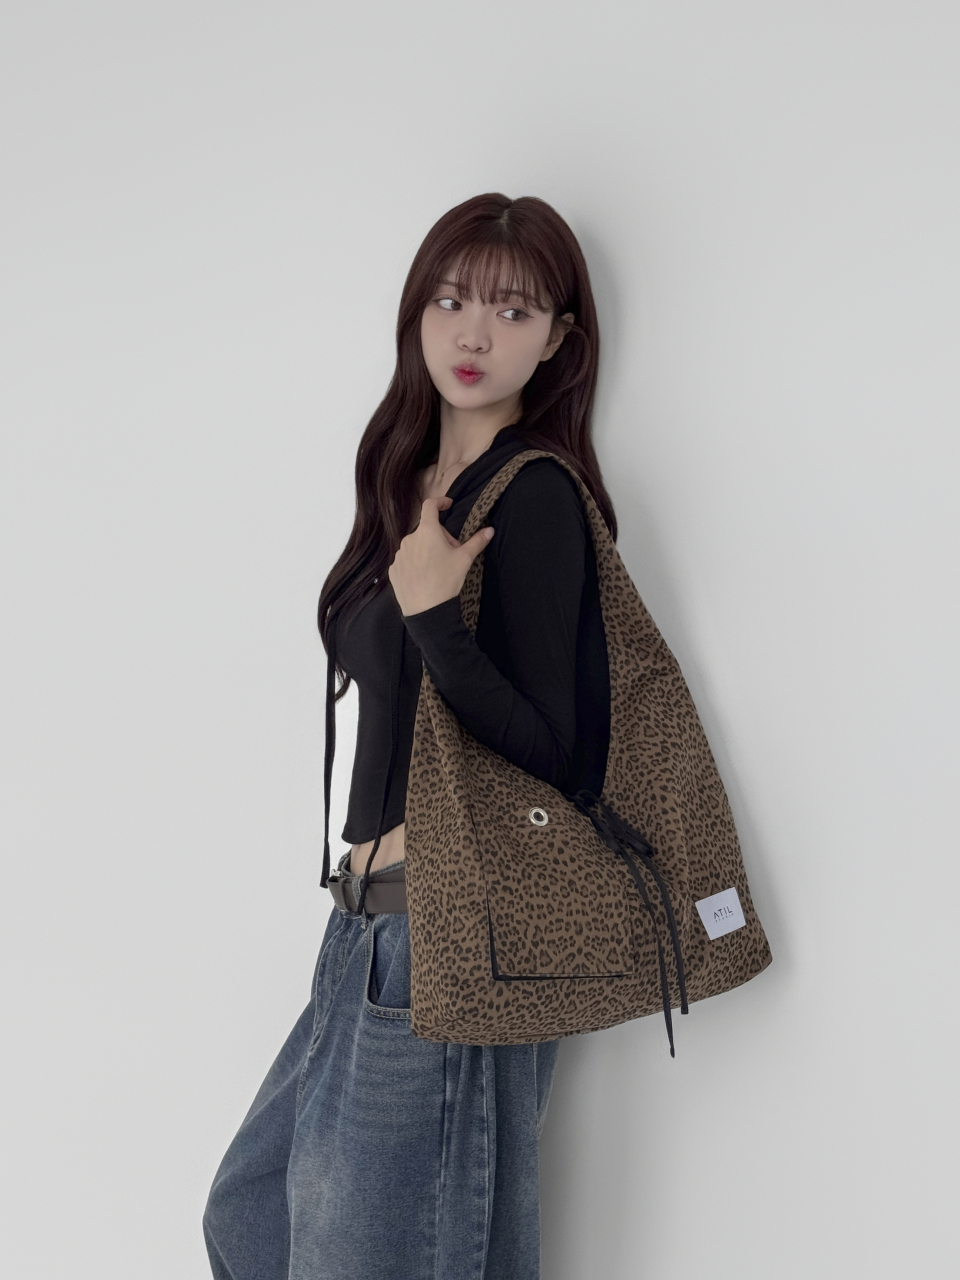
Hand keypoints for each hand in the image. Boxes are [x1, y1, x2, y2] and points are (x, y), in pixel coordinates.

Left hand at [388, 495, 494, 616]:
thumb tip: (490, 530)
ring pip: (416, 546)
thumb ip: (477, 541)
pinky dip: (416, 564)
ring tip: (438, 569)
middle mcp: (409, 539)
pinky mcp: (394, 570)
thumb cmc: (446, 581)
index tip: (448, 506)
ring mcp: (399, 555)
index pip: (430, 505)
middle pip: (426, 530)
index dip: (440, 502)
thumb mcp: (465, 560)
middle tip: (452, 553)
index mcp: (427, 531)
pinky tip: (425, 578)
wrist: (426, 611)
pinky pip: (407, 560)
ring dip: (427, 550)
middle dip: (439, 537)